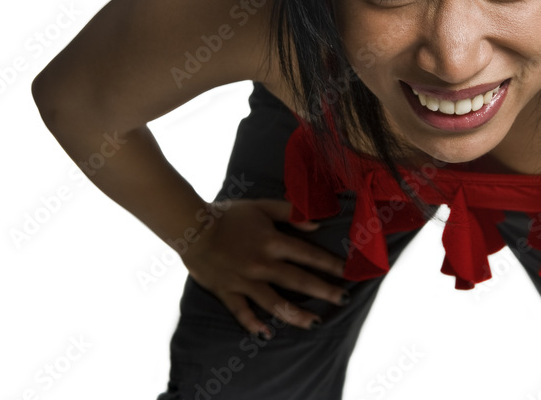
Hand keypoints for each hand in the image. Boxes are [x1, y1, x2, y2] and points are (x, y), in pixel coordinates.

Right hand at [179, 198, 347, 336]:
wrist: (190, 227)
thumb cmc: (228, 215)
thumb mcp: (261, 206)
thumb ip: (290, 212)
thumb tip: (316, 223)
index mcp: (271, 241)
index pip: (308, 254)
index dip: (330, 264)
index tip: (349, 272)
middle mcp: (261, 264)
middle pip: (298, 280)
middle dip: (324, 290)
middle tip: (344, 300)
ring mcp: (244, 280)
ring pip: (274, 302)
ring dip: (296, 314)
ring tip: (316, 323)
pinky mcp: (227, 291)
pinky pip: (241, 312)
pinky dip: (253, 324)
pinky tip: (267, 334)